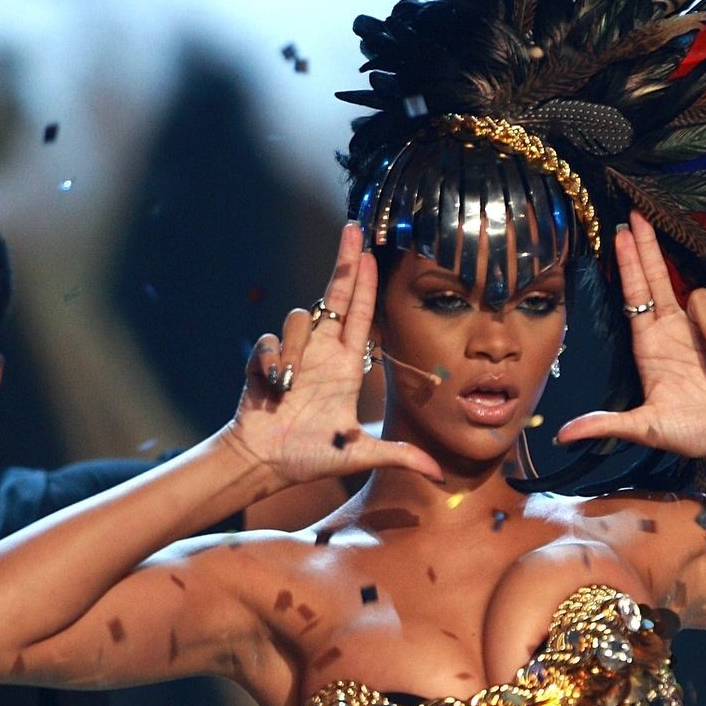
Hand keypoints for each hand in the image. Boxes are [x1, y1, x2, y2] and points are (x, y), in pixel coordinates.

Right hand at [227, 224, 442, 487]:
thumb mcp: (360, 456)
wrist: (266, 462)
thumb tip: (439, 475)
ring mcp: (294, 353)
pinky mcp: (267, 359)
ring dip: (298, 348)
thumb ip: (399, 457)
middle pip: (334, 296)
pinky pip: (272, 342)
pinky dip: (274, 362)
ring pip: (300, 318)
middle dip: (343, 263)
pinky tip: (276, 387)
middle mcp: (322, 352)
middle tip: (353, 229)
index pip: (360, 317)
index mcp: (346, 368)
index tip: (372, 255)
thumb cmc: (311, 456)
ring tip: (293, 386)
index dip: (365, 286)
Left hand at [555, 211, 705, 462]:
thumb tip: (562, 435)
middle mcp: (672, 331)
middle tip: (637, 213)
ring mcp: (701, 331)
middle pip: (659, 277)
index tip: (620, 233)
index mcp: (649, 345)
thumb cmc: (690, 434)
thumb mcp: (645, 429)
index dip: (628, 264)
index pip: (635, 295)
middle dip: (649, 246)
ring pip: (703, 300)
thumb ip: (607, 426)